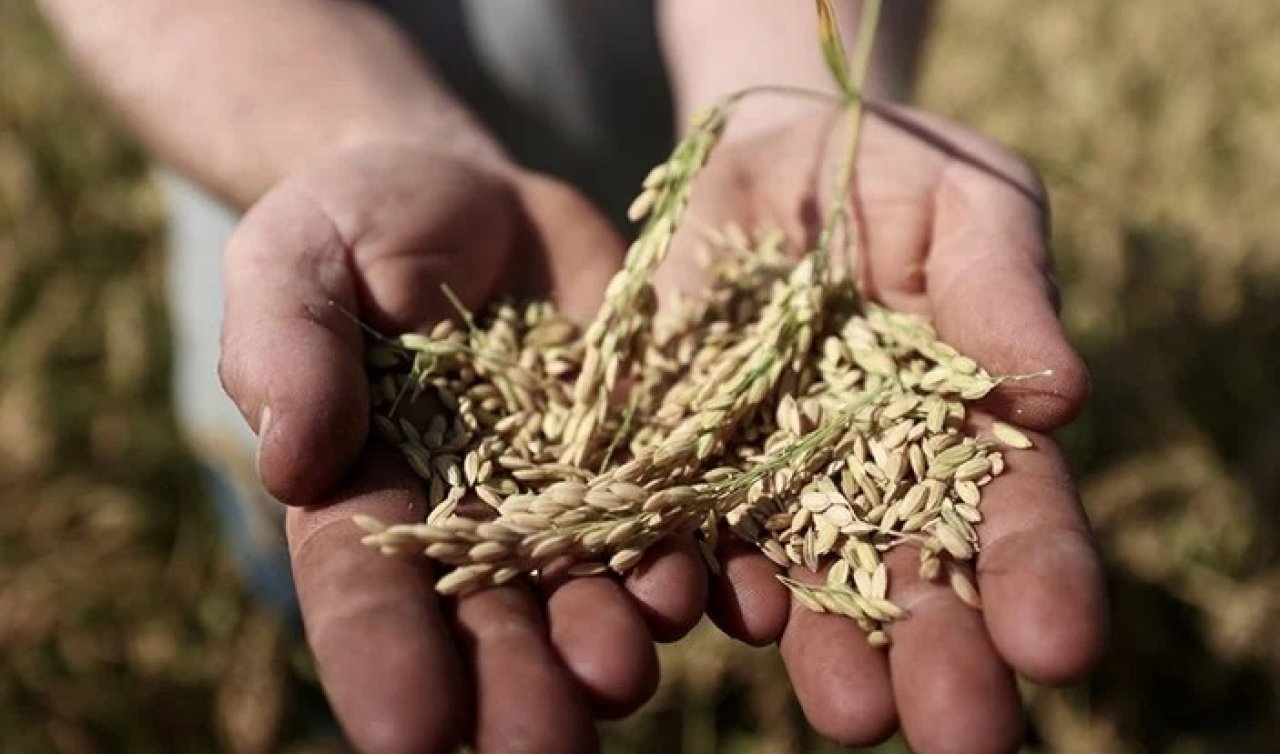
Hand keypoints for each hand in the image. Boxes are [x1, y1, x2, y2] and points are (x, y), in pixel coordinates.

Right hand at [218, 142, 707, 753]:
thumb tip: (294, 460)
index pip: (367, 587)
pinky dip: (718, 563)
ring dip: (617, 634)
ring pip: (599, 583)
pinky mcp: (655, 449)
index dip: (383, 658)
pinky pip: (691, 516)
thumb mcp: (296, 258)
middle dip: (517, 686)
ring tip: (627, 670)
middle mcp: (479, 519)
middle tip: (544, 750)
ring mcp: (575, 490)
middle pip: (495, 617)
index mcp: (372, 494)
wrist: (479, 198)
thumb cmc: (359, 225)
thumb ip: (286, 347)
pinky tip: (746, 600)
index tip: (410, 734)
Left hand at [663, 106, 1106, 752]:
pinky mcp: (686, 454)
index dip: (1039, 574)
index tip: (1058, 644)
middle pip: (914, 573)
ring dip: (832, 648)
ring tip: (851, 712)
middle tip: (962, 735)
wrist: (764, 158)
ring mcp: (777, 474)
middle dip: (943, 656)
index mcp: (964, 422)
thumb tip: (1059, 395)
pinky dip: (704, 571)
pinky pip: (690, 523)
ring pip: (806, 577)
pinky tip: (717, 613)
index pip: (1014, 509)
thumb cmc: (891, 170)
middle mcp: (874, 473)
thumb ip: (1004, 288)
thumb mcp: (964, 201)